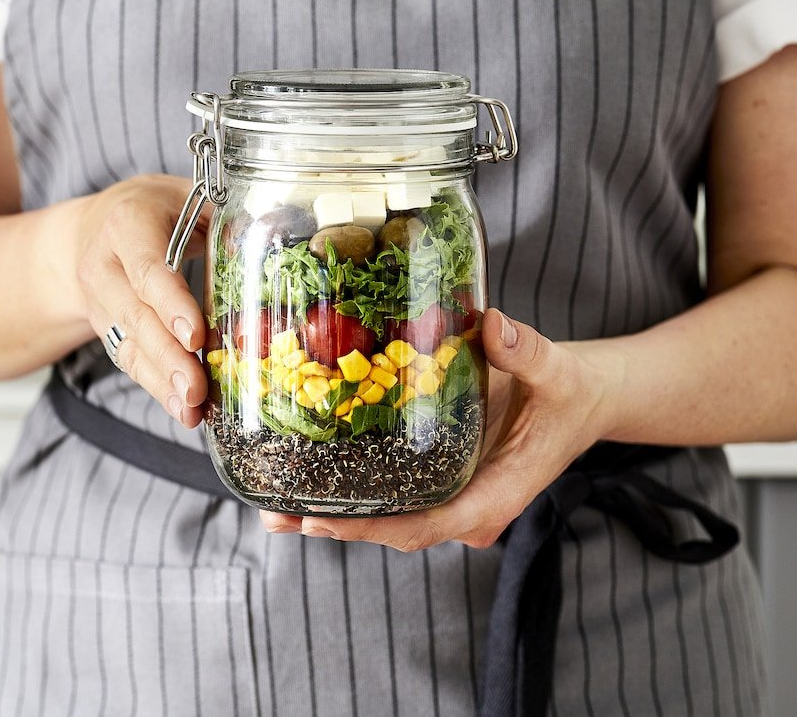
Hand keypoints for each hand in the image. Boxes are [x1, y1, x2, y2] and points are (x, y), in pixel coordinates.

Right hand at [72, 174, 209, 426]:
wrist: (93, 229)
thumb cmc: (156, 210)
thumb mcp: (188, 198)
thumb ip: (224, 218)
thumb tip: (275, 234)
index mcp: (128, 225)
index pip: (148, 270)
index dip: (171, 304)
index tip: (196, 337)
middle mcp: (104, 266)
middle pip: (136, 316)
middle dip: (169, 357)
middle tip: (198, 389)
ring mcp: (101, 302)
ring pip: (130, 345)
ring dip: (163, 382)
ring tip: (192, 410)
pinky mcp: (107, 330)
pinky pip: (131, 361)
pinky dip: (158, 388)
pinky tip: (183, 410)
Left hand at [260, 309, 624, 549]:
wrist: (579, 399)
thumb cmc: (570, 392)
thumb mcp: (557, 370)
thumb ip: (526, 351)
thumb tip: (493, 324)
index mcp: (497, 493)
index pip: (429, 524)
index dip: (375, 526)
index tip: (324, 522)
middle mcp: (470, 504)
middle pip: (398, 528)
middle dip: (338, 524)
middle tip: (277, 515)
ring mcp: (455, 493)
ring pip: (392, 516)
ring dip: (336, 513)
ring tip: (274, 508)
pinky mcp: (443, 475)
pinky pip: (396, 491)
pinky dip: (354, 488)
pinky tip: (310, 479)